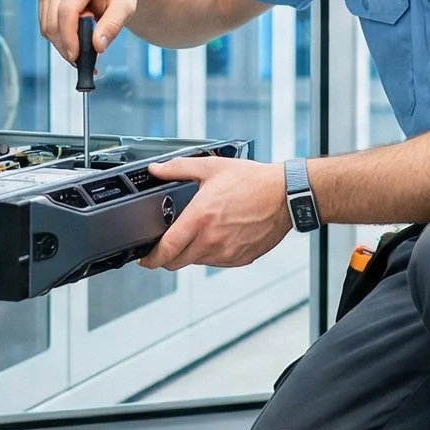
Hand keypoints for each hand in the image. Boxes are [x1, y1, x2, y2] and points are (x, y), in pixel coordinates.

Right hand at [37, 0, 147, 62]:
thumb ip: (112, 25)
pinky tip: (75, 42)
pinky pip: (46, 26)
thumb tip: (97, 46)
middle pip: (53, 22)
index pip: (66, 11)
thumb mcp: (126, 6)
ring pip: (46, 27)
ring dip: (62, 45)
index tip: (76, 57)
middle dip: (66, 46)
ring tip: (83, 51)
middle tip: (84, 61)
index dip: (69, 37)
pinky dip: (58, 39)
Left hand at [139, 157, 293, 270]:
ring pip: (196, 261)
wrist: (285, 195)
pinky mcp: (240, 259)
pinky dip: (210, 253)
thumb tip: (156, 170)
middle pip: (176, 262)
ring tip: (199, 232)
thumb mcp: (211, 167)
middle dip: (167, 256)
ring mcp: (226, 252)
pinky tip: (218, 235)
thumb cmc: (253, 181)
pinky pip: (216, 262)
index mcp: (200, 219)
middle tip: (167, 244)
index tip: (144, 258)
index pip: (166, 250)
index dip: (150, 258)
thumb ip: (178, 168)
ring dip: (190, 252)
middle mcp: (211, 240)